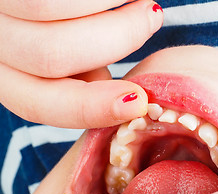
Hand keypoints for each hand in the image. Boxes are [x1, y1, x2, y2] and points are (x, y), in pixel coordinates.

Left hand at [0, 0, 162, 127]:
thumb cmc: (55, 25)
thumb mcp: (59, 58)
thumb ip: (81, 75)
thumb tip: (110, 86)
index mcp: (5, 77)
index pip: (38, 105)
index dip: (94, 108)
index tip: (139, 100)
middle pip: (51, 54)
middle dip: (118, 38)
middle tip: (152, 17)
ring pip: (49, 9)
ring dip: (112, 9)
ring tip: (138, 0)